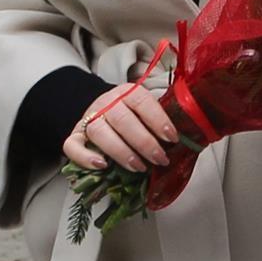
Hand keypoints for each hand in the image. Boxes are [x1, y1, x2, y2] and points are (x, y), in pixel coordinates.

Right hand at [64, 79, 180, 176]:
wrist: (99, 112)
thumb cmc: (131, 117)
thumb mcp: (145, 112)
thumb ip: (160, 121)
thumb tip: (189, 140)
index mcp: (127, 93)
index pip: (142, 101)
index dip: (158, 119)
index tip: (172, 138)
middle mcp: (106, 102)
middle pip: (122, 119)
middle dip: (144, 142)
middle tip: (160, 159)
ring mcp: (88, 119)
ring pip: (99, 132)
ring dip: (120, 151)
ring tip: (138, 167)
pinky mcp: (74, 135)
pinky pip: (72, 146)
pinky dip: (85, 157)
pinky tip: (102, 165)